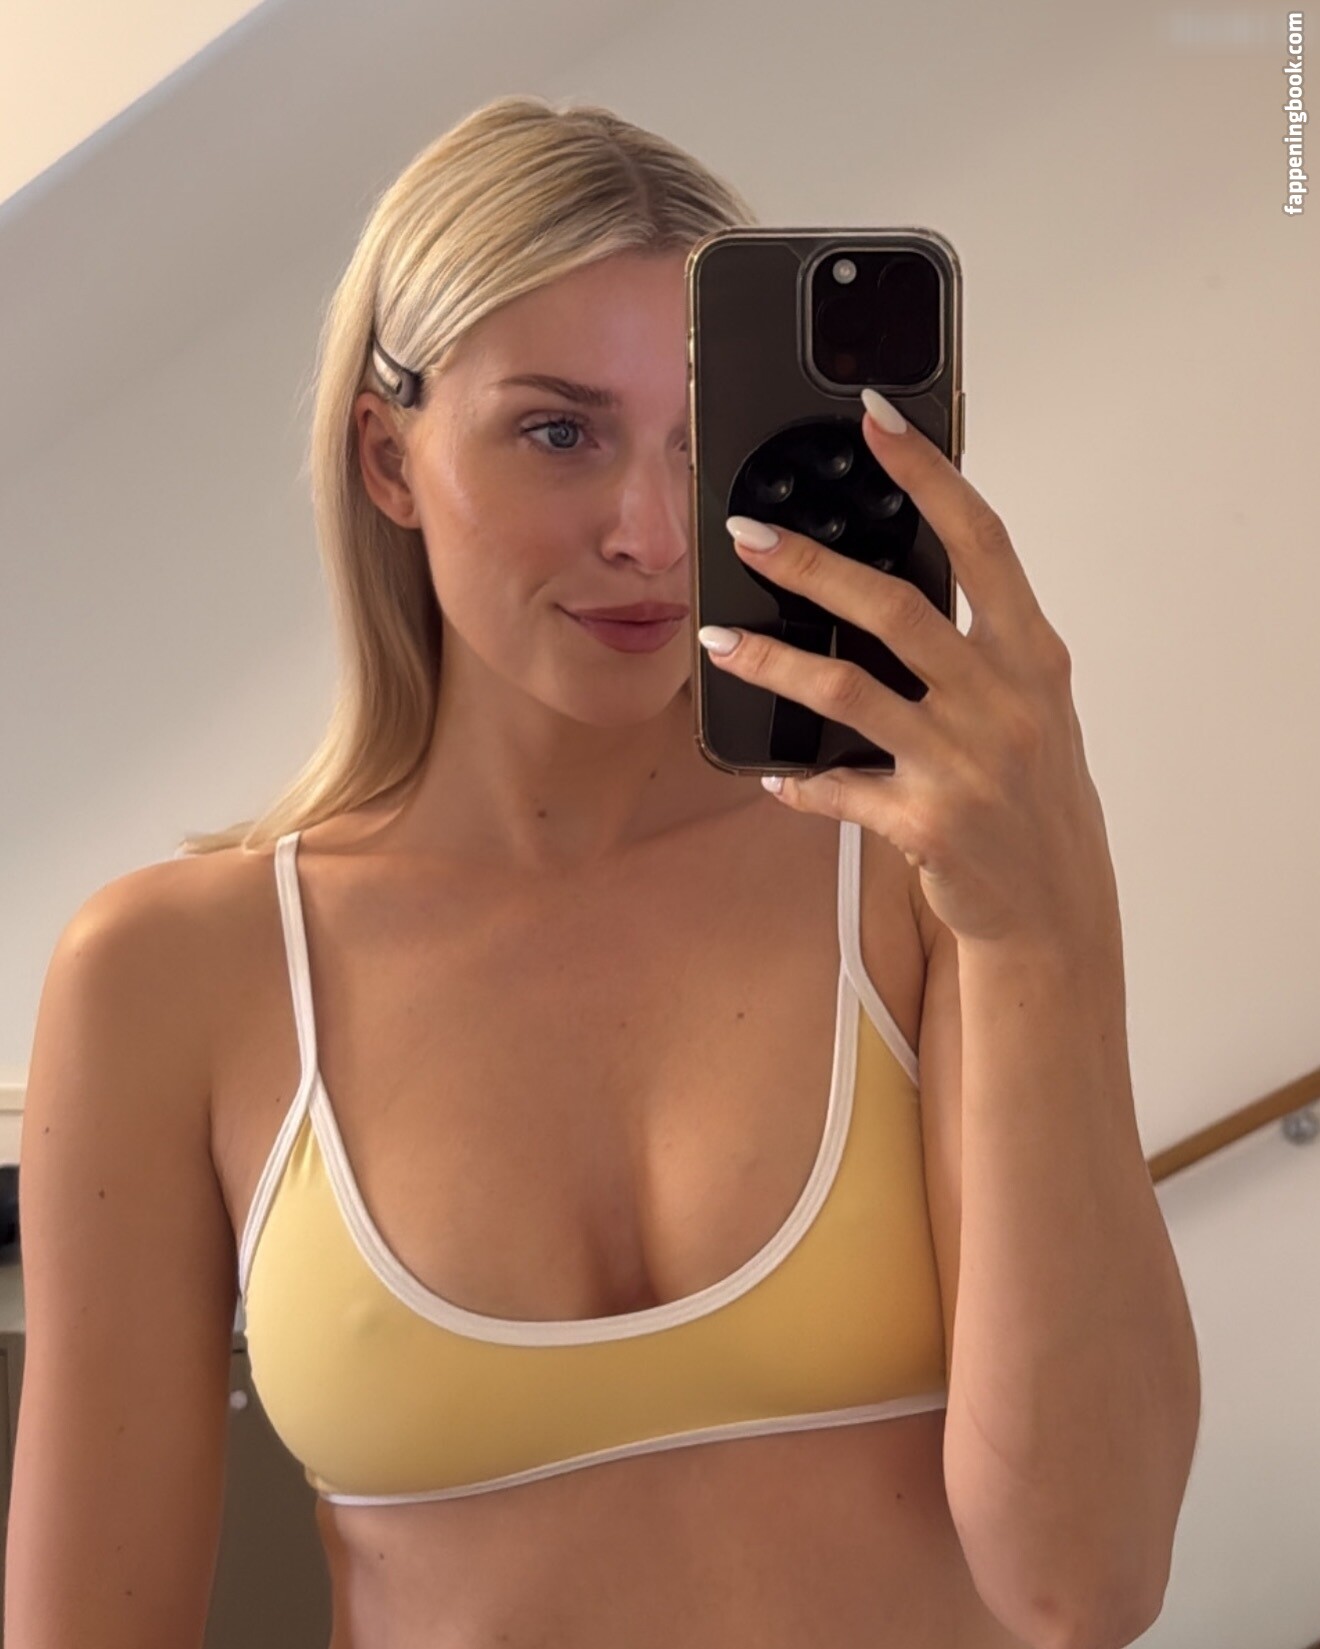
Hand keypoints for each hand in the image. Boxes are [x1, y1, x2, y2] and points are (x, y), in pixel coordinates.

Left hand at [697, 390, 1120, 953]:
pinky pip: (840, 788)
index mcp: (1031, 655)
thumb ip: (977, 643)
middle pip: (895, 609)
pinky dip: (798, 780)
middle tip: (747, 535)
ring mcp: (965, 764)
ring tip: (716, 640)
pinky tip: (770, 771)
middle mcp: (1004, 701)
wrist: (1053, 902)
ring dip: (771, 662)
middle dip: (812, 565)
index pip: (981, 541)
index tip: (875, 420)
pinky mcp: (926, 824)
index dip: (928, 474)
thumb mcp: (1029, 702)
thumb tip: (892, 584)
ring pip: (847, 693)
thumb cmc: (1034, 791)